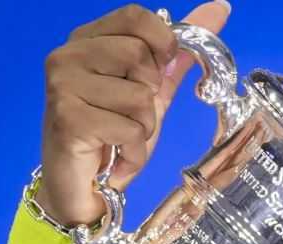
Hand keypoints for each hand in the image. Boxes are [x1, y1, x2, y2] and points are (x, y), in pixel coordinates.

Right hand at [36, 2, 230, 225]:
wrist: (84, 187)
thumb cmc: (114, 137)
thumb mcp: (153, 92)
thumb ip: (178, 54)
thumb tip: (218, 9)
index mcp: (87, 40)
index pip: (136, 17)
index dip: (162, 44)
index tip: (159, 72)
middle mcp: (68, 55)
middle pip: (140, 56)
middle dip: (150, 96)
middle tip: (129, 116)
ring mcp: (63, 85)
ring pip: (140, 97)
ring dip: (143, 128)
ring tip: (121, 139)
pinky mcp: (68, 118)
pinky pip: (131, 129)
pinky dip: (134, 151)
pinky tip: (116, 157)